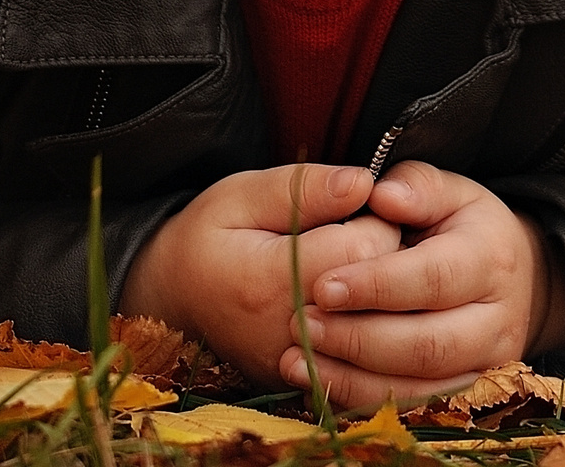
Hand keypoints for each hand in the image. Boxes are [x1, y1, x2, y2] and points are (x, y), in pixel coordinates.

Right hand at [120, 164, 401, 385]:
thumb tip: (363, 183)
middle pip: (385, 289)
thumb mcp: (243, 195)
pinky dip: (373, 324)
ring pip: (385, 326)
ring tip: (356, 264)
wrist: (175, 300)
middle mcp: (292, 334)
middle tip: (359, 231)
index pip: (368, 244)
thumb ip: (304, 187)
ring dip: (384, 292)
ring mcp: (304, 366)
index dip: (378, 216)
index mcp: (272, 280)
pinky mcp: (313, 382)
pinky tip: (353, 299)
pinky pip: (373, 358)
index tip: (359, 205)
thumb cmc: (211, 237)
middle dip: (389, 253)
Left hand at [284, 161, 564, 405]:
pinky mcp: (468, 399)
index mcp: (491, 259)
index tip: (323, 285)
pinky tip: (318, 382)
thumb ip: (416, 186)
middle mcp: (497, 321)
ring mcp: (486, 367)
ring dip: (353, 378)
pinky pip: (413, 410)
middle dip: (358, 339)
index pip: (434, 278)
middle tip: (301, 323)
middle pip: (427, 345)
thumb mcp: (448, 191)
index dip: (377, 286)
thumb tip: (383, 196)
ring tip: (298, 357)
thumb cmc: (462, 228)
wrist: (510, 280)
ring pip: (420, 389)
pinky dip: (362, 401)